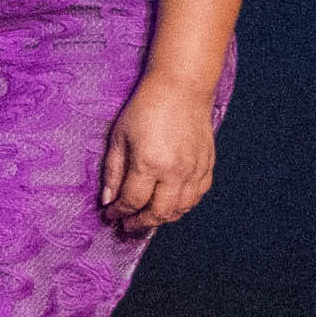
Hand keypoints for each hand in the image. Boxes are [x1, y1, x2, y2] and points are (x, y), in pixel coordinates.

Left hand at [102, 73, 220, 233]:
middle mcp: (175, 171)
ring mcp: (195, 170)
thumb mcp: (118, 138)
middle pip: (159, 212)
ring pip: (181, 208)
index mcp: (149, 163)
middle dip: (141, 223)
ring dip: (162, 218)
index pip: (133, 201)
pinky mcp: (207, 166)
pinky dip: (183, 206)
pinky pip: (197, 196)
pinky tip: (169, 205)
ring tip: (146, 219)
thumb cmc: (145, 110)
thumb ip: (113, 172)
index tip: (110, 216)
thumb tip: (108, 201)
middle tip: (127, 227)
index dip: (120, 213)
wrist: (181, 89)